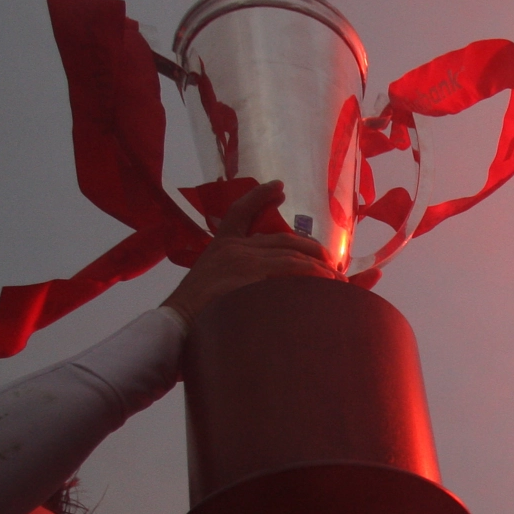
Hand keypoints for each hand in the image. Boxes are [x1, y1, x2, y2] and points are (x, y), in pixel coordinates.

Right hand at [162, 181, 335, 327]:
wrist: (176, 327)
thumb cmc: (194, 316)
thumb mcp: (213, 286)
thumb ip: (236, 278)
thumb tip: (264, 285)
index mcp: (220, 246)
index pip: (240, 212)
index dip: (259, 196)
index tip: (278, 186)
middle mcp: (232, 247)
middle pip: (281, 239)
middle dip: (310, 248)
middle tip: (328, 260)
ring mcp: (242, 258)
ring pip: (291, 254)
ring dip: (318, 266)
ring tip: (336, 278)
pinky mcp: (251, 273)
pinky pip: (292, 268)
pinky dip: (313, 273)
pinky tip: (328, 281)